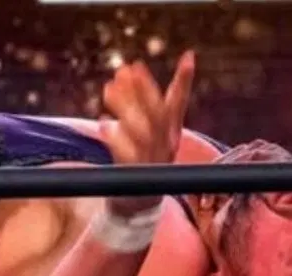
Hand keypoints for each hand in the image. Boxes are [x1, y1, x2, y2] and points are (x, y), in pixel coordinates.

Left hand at [98, 52, 194, 215]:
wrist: (138, 203)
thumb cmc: (142, 160)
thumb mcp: (149, 132)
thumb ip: (142, 103)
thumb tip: (131, 69)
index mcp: (171, 132)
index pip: (179, 103)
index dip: (185, 81)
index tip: (189, 56)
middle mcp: (165, 145)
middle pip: (158, 114)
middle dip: (144, 90)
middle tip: (128, 68)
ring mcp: (151, 160)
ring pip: (142, 132)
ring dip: (125, 109)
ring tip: (108, 89)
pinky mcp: (134, 175)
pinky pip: (126, 155)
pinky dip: (115, 138)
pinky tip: (103, 124)